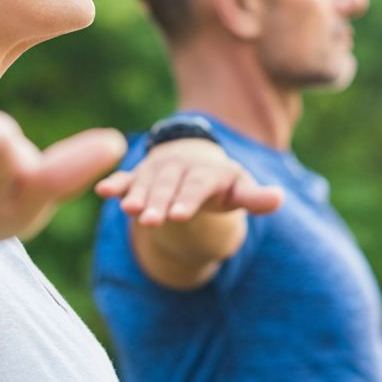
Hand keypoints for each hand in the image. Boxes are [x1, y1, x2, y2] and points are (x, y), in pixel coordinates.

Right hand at [95, 138, 282, 226]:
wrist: (195, 160)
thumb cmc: (221, 183)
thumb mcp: (239, 189)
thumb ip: (255, 197)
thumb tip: (278, 198)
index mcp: (206, 172)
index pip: (197, 186)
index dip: (188, 199)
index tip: (180, 215)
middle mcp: (179, 168)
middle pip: (168, 186)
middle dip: (158, 202)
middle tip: (150, 220)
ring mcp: (157, 171)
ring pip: (145, 183)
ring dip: (136, 195)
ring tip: (128, 210)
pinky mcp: (139, 176)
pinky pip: (126, 178)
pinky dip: (115, 184)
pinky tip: (102, 191)